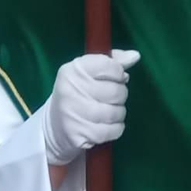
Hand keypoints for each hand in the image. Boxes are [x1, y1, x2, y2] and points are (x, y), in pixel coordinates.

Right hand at [40, 49, 140, 166]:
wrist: (55, 125)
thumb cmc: (78, 93)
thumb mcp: (89, 72)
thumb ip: (112, 62)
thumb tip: (135, 56)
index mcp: (74, 69)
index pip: (108, 65)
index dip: (118, 72)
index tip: (115, 77)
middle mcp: (71, 89)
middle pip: (116, 91)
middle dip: (120, 94)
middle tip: (112, 97)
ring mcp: (74, 113)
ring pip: (116, 112)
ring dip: (119, 113)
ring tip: (109, 111)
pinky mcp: (79, 134)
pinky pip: (113, 131)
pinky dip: (116, 128)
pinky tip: (107, 125)